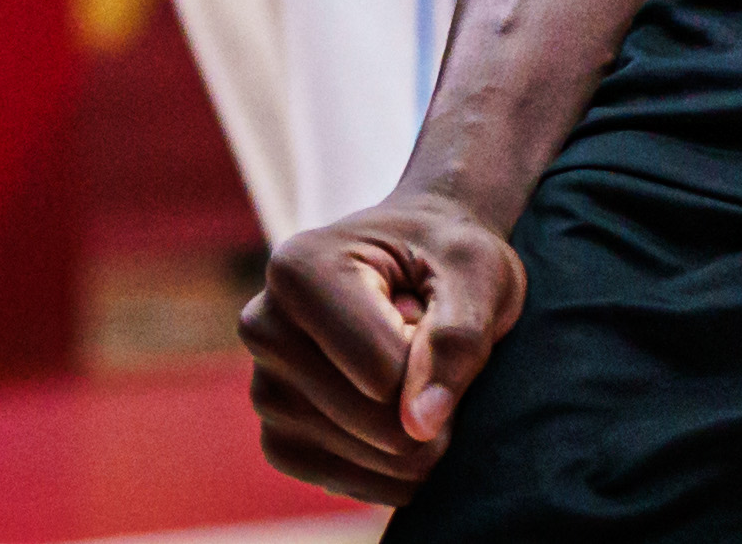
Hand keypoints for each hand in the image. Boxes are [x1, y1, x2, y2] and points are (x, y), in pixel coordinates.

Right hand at [236, 191, 526, 503]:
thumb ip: (458, 338)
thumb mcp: (477, 271)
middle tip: (430, 346)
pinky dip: (398, 466)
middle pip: (376, 422)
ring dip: (421, 433)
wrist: (421, 264)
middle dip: (432, 402)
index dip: (436, 361)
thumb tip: (420, 426)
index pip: (382, 371)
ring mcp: (265, 391)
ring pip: (371, 459)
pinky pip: (351, 483)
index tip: (432, 311)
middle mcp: (264, 330)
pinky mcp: (279, 439)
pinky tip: (401, 410)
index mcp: (298, 271)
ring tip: (411, 369)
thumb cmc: (449, 257)